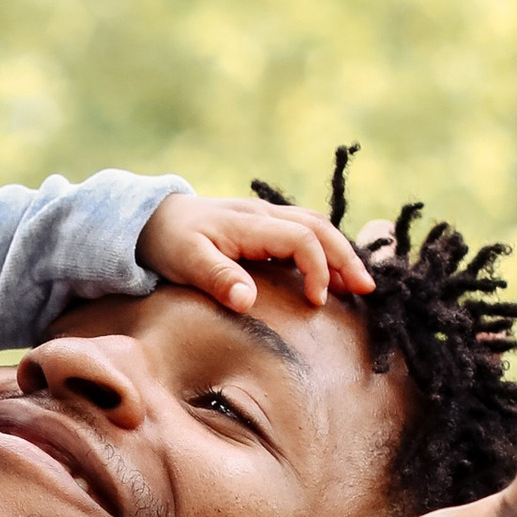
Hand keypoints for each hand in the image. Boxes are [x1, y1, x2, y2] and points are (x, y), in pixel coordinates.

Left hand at [140, 188, 376, 316]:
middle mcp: (263, 215)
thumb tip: (247, 301)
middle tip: (367, 289)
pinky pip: (303, 232)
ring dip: (339, 252)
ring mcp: (264, 218)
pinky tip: (332, 273)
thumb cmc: (168, 242)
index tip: (317, 302)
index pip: (299, 238)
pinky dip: (324, 249)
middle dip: (345, 258)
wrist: (150, 219)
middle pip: (318, 228)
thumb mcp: (185, 261)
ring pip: (315, 227)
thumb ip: (217, 278)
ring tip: (358, 284)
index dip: (315, 268)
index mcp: (249, 224)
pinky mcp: (262, 227)